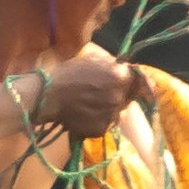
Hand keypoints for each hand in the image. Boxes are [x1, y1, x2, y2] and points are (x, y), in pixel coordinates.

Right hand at [25, 52, 141, 138]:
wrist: (47, 96)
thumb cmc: (68, 73)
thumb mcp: (93, 60)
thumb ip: (117, 65)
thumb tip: (136, 72)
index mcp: (120, 76)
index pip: (141, 82)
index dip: (135, 84)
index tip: (131, 86)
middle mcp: (119, 96)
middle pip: (127, 98)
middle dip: (118, 96)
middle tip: (98, 94)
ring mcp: (111, 114)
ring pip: (116, 113)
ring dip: (107, 109)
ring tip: (88, 104)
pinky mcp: (101, 129)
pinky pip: (105, 125)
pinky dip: (98, 121)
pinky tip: (84, 114)